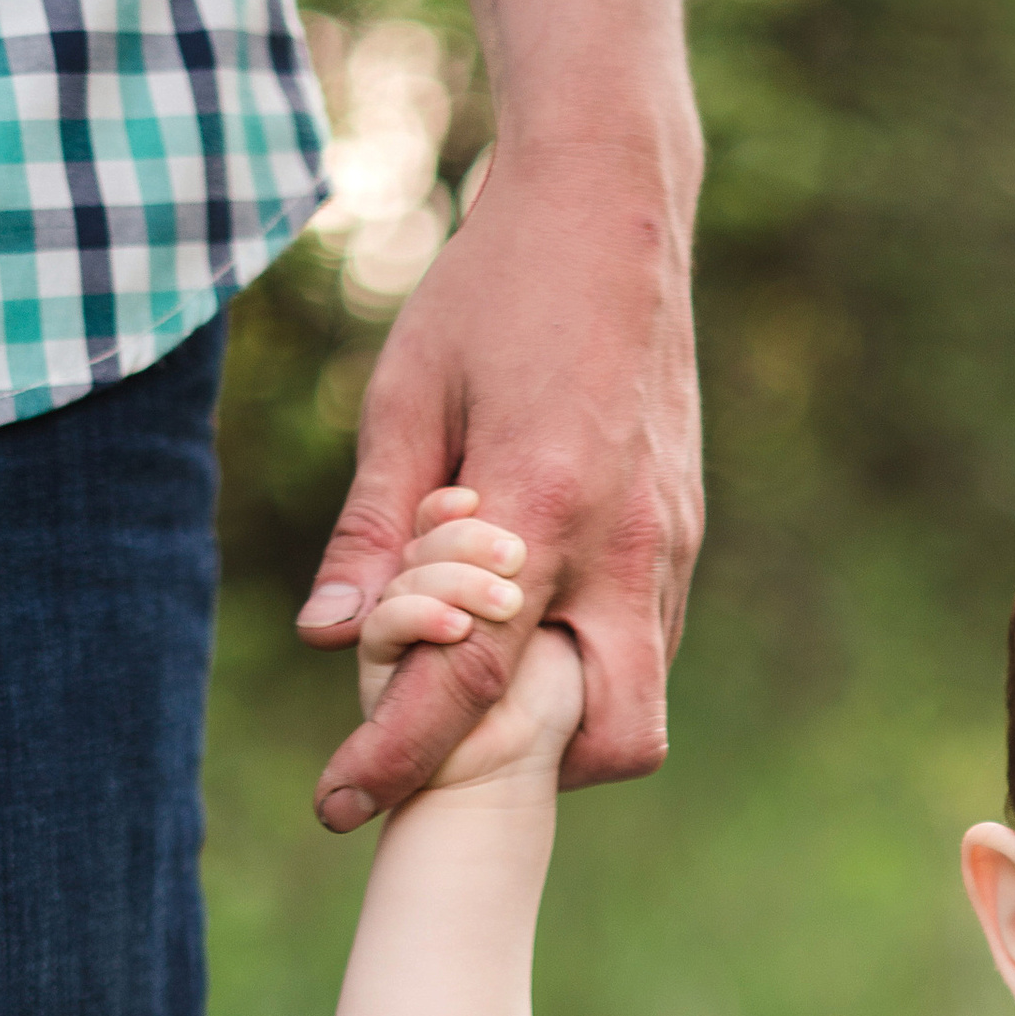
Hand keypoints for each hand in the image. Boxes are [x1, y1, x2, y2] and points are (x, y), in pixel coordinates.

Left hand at [297, 136, 701, 829]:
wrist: (613, 211)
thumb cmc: (492, 292)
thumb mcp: (406, 396)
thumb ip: (375, 531)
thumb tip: (329, 640)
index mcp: (542, 502)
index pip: (470, 676)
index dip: (399, 754)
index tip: (341, 803)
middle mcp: (627, 541)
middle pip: (610, 739)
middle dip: (534, 771)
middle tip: (452, 734)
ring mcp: (672, 543)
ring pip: (639, 700)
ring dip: (561, 716)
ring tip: (482, 658)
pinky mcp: (685, 533)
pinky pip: (648, 644)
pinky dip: (588, 663)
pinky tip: (530, 608)